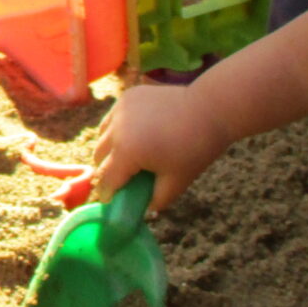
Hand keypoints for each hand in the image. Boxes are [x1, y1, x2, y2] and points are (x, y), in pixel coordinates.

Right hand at [92, 83, 230, 212]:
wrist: (209, 108)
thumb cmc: (196, 147)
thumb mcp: (177, 181)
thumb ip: (157, 200)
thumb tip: (144, 209)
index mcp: (127, 152)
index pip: (107, 179)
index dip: (108, 193)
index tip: (111, 200)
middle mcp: (117, 130)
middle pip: (98, 156)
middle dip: (107, 170)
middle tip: (123, 177)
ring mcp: (119, 110)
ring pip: (102, 136)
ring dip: (109, 148)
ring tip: (128, 154)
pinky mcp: (126, 97)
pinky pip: (112, 119)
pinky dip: (117, 129)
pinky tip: (135, 133)